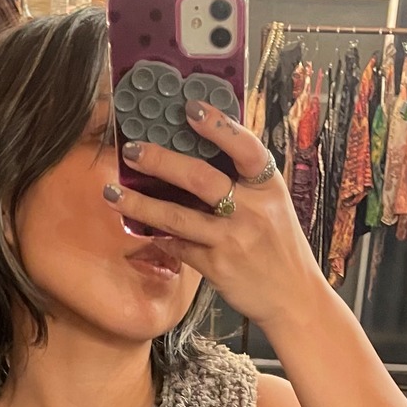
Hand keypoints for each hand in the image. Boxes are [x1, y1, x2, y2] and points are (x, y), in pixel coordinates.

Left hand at [103, 100, 326, 329]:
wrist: (293, 297)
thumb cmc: (280, 246)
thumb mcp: (273, 205)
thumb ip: (245, 181)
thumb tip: (201, 149)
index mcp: (268, 186)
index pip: (245, 147)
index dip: (217, 126)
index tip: (189, 108)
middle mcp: (251, 210)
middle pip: (200, 178)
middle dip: (161, 162)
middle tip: (131, 151)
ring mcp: (232, 240)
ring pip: (178, 217)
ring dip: (141, 205)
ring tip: (112, 193)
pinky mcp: (217, 267)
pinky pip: (179, 246)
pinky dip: (158, 236)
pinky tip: (139, 227)